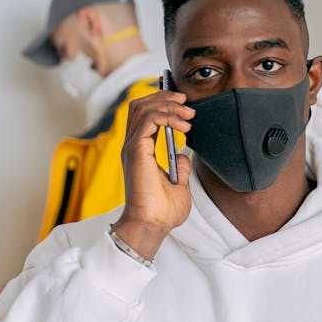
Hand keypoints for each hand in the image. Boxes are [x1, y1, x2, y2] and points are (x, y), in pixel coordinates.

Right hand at [113, 86, 193, 259]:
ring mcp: (132, 147)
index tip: (184, 106)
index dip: (161, 103)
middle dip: (163, 96)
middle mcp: (132, 146)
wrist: (153, 225)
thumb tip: (183, 156)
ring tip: (188, 112)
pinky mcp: (136, 150)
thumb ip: (179, 168)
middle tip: (185, 100)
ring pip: (143, 108)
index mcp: (139, 151)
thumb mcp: (178, 185)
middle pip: (140, 105)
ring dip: (168, 104)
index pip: (143, 115)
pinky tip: (183, 126)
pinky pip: (149, 120)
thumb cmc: (162, 212)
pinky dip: (167, 116)